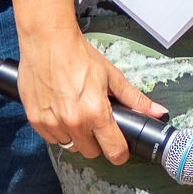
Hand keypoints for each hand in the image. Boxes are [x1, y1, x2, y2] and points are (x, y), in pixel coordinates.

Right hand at [14, 24, 163, 165]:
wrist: (47, 41)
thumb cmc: (79, 56)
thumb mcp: (111, 76)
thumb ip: (134, 99)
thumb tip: (157, 112)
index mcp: (96, 113)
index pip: (114, 152)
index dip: (120, 152)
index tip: (119, 147)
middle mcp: (73, 122)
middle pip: (91, 152)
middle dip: (96, 141)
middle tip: (95, 122)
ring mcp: (52, 123)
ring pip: (70, 146)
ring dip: (76, 136)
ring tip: (76, 113)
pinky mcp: (35, 120)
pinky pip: (51, 138)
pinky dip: (57, 130)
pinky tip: (60, 112)